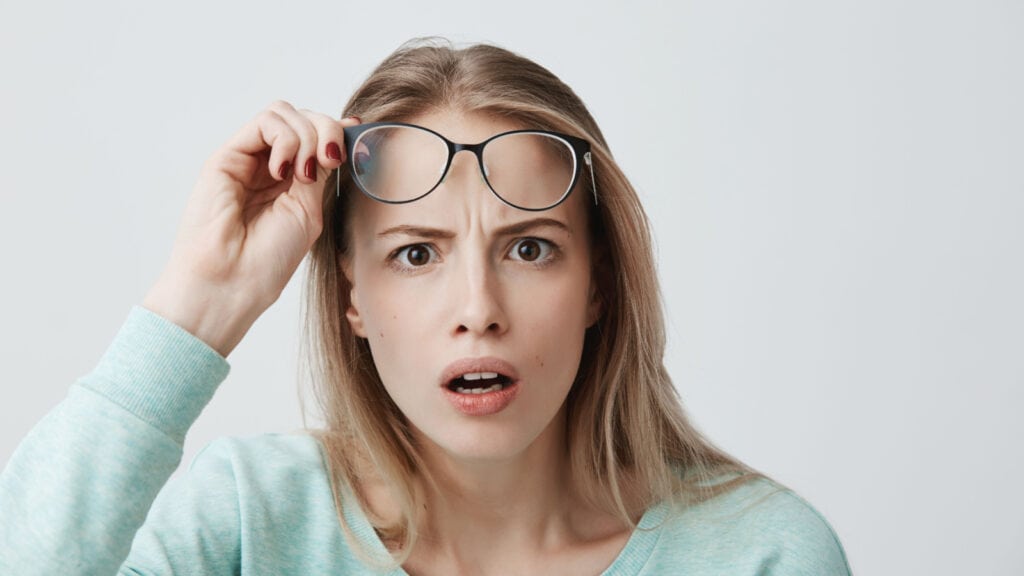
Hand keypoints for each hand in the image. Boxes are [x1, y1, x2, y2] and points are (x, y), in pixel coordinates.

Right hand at [143, 100, 359, 356]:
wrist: (232, 280)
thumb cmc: (268, 258)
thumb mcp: (308, 208)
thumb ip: (321, 169)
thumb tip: (343, 128)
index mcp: (292, 181)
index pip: (317, 136)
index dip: (338, 130)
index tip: (357, 134)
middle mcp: (269, 165)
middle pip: (304, 118)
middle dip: (327, 132)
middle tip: (328, 162)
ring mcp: (248, 158)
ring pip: (285, 113)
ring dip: (306, 137)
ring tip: (301, 174)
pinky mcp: (228, 155)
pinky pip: (265, 122)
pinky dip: (285, 140)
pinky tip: (281, 172)